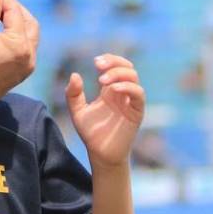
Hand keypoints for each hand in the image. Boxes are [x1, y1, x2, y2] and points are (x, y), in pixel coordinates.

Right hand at [0, 0, 38, 112]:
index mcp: (19, 44)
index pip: (15, 11)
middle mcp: (29, 55)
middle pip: (29, 22)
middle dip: (16, 8)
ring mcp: (27, 65)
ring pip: (29, 35)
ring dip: (18, 21)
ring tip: (1, 13)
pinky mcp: (21, 72)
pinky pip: (25, 48)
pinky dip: (17, 36)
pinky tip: (3, 31)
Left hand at [66, 54, 145, 169]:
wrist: (100, 154)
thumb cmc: (91, 134)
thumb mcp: (77, 111)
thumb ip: (73, 94)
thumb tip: (75, 74)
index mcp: (109, 90)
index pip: (115, 66)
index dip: (108, 59)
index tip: (95, 62)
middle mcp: (122, 93)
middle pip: (127, 67)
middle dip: (114, 62)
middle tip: (99, 65)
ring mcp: (130, 102)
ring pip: (134, 77)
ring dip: (119, 73)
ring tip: (103, 79)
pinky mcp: (137, 112)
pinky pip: (139, 94)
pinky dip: (128, 87)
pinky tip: (114, 89)